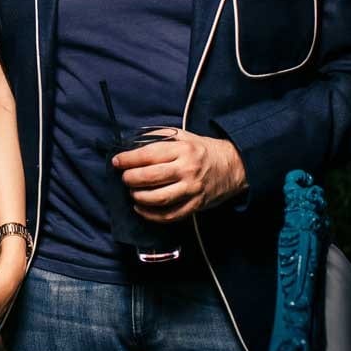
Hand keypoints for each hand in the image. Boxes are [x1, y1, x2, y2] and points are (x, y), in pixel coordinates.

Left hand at [112, 130, 246, 221]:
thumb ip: (160, 137)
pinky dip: (152, 215)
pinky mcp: (196, 205)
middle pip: (151, 177)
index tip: (117, 162)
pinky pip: (170, 215)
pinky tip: (141, 209)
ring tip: (132, 193)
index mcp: (182, 149)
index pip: (149, 155)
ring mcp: (192, 189)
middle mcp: (187, 169)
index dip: (129, 159)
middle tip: (124, 178)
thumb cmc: (202, 149)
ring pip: (159, 198)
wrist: (234, 165)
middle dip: (131, 179)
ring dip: (139, 197)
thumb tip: (133, 142)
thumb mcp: (184, 136)